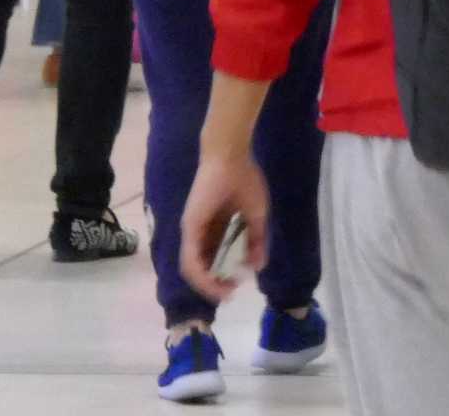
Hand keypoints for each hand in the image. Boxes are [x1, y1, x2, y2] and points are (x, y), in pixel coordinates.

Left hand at [179, 146, 270, 297]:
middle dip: (216, 283)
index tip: (240, 281)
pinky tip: (214, 283)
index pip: (215, 257)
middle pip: (202, 266)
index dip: (225, 273)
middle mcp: (200, 231)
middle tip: (231, 291)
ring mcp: (192, 230)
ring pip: (193, 268)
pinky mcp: (190, 227)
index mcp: (216, 226)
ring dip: (207, 284)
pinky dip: (200, 275)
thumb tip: (257, 265)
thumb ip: (255, 240)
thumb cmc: (244, 180)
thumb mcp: (256, 215)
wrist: (232, 157)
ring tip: (224, 292)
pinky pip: (190, 259)